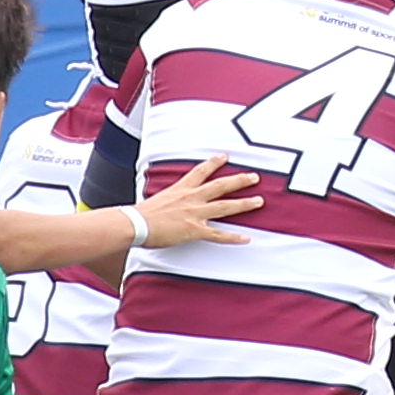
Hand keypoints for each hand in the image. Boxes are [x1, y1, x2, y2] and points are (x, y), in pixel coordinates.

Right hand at [133, 158, 259, 250]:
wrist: (135, 224)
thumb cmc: (142, 214)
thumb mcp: (158, 198)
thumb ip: (170, 198)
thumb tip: (169, 202)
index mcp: (181, 188)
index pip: (200, 171)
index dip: (214, 162)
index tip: (225, 156)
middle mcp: (191, 198)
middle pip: (220, 185)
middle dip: (239, 180)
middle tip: (255, 177)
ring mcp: (194, 213)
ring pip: (225, 206)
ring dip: (244, 204)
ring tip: (259, 201)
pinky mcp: (194, 230)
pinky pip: (218, 234)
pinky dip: (233, 237)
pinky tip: (246, 238)